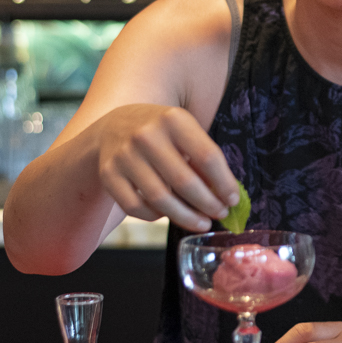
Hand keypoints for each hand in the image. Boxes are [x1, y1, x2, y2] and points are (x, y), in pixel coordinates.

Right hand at [95, 103, 238, 232]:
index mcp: (173, 119)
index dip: (224, 182)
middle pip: (184, 181)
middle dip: (207, 204)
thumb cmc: (160, 133)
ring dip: (185, 217)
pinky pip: (135, 207)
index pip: (207, 156)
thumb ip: (202, 157)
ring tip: (201, 222)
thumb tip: (225, 195)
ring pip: (160, 199)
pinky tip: (167, 214)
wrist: (114, 126)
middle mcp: (146, 135)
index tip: (233, 199)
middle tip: (220, 214)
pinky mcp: (108, 174)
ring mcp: (124, 155)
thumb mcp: (184, 131)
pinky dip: (154, 216)